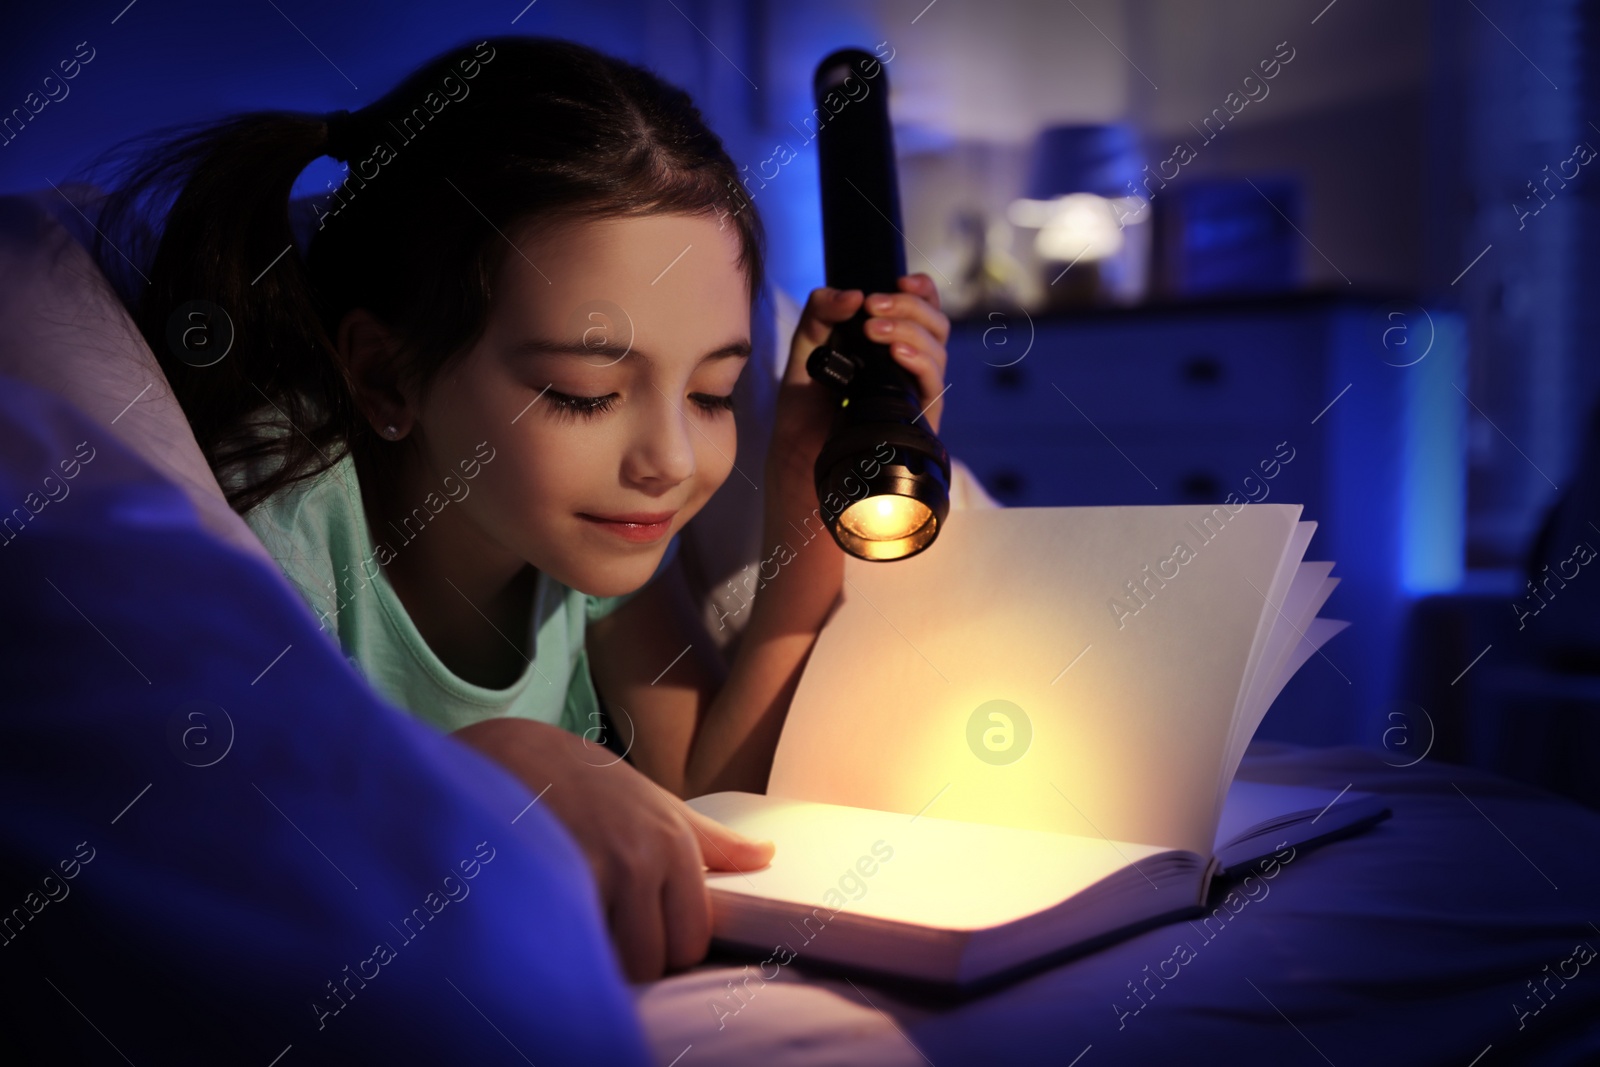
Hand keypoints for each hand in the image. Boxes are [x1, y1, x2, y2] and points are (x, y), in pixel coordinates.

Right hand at [451, 717, 774, 981]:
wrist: (514, 753)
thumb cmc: (591, 783)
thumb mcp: (659, 803)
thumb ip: (713, 840)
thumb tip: (767, 856)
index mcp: (676, 844)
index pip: (692, 940)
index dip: (667, 946)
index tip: (642, 930)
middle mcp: (645, 858)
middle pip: (656, 959)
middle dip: (634, 958)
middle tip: (607, 929)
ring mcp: (600, 869)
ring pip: (616, 962)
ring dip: (599, 955)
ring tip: (581, 919)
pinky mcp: (555, 878)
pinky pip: (575, 944)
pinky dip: (566, 942)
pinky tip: (555, 913)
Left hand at [770, 273, 949, 506]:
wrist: (799, 452)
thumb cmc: (806, 403)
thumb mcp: (806, 347)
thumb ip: (820, 313)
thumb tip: (852, 295)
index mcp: (891, 343)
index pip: (923, 308)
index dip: (922, 290)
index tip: (901, 281)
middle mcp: (910, 365)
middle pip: (936, 323)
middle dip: (909, 307)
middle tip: (873, 306)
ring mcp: (917, 391)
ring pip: (937, 349)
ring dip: (908, 330)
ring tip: (872, 330)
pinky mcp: (920, 417)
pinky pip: (933, 383)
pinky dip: (918, 361)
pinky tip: (896, 353)